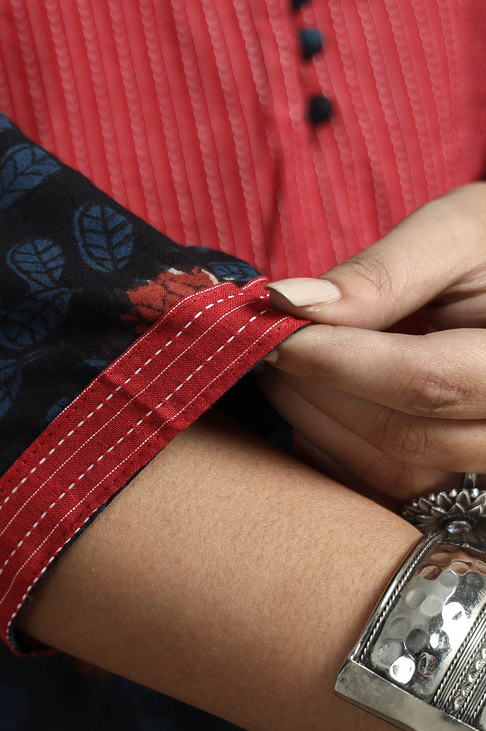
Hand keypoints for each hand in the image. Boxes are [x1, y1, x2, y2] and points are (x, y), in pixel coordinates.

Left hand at [259, 183, 485, 501]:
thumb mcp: (455, 233)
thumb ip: (379, 275)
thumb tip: (290, 303)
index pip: (428, 383)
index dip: (335, 362)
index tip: (275, 336)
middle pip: (405, 437)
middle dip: (317, 391)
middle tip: (267, 348)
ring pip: (395, 474)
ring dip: (317, 424)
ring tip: (285, 370)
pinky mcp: (463, 483)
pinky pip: (392, 496)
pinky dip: (336, 453)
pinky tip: (312, 405)